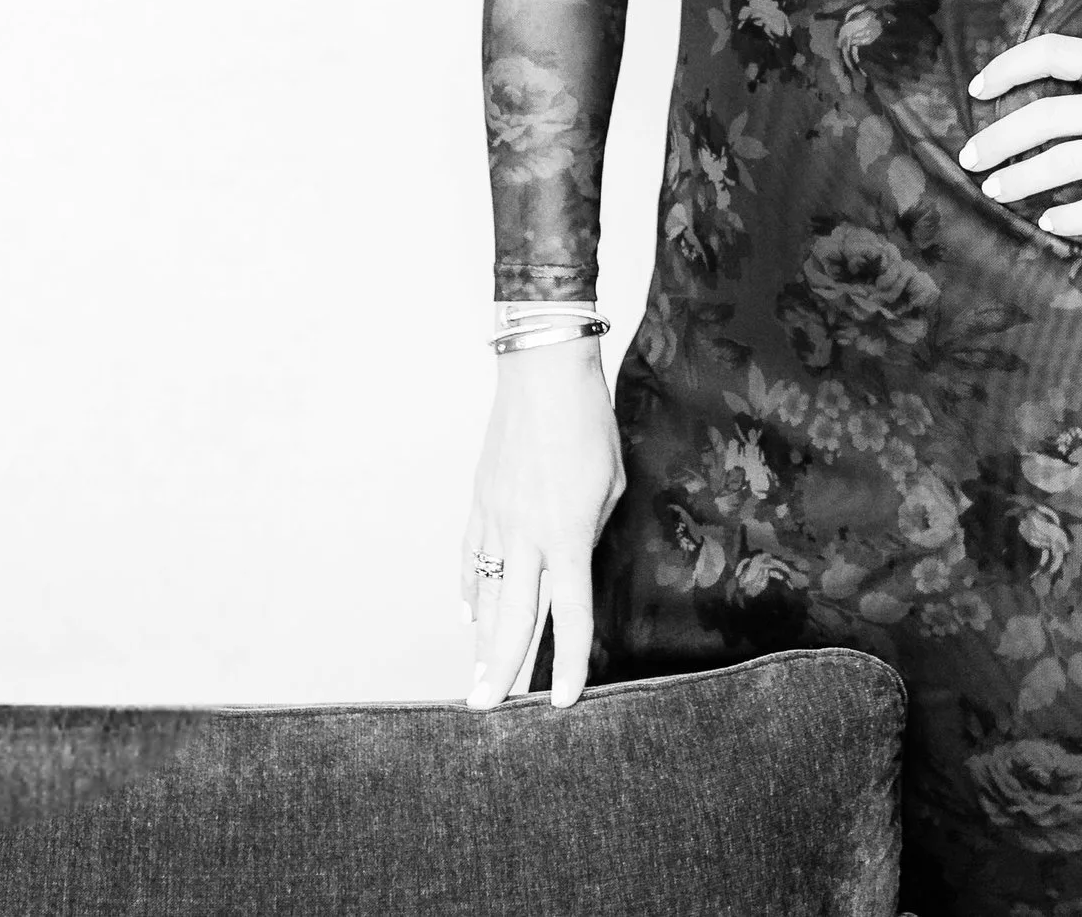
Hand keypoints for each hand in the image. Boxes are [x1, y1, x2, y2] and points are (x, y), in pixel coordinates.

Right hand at [460, 340, 623, 708]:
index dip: (570, 661)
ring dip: (481, 641)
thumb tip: (575, 560)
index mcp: (568, 533)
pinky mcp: (480, 501)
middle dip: (502, 668)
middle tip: (487, 709)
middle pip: (514, 617)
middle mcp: (527, 534)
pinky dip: (470, 590)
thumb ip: (594, 530)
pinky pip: (472, 557)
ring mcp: (496, 519)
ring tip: (475, 680)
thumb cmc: (589, 424)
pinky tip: (470, 615)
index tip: (564, 701)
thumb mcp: (611, 483)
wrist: (543, 373)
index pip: (571, 613)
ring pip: (486, 595)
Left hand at [959, 31, 1081, 237]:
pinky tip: (1046, 221)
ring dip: (1018, 179)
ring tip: (994, 190)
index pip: (1056, 52)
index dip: (1009, 66)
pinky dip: (1066, 216)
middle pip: (1044, 116)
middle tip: (969, 156)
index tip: (977, 87)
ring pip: (1061, 163)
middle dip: (997, 138)